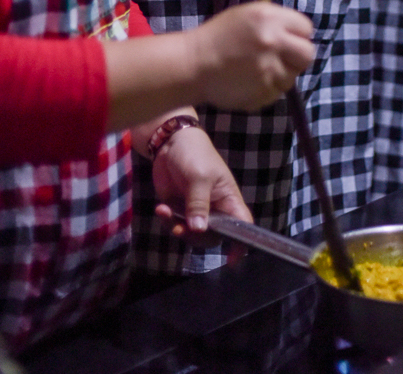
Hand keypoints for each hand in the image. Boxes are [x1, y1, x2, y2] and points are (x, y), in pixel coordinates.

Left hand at [152, 124, 252, 245]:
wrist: (169, 142)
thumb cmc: (195, 154)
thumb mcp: (199, 178)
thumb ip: (199, 204)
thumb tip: (199, 230)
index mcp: (229, 199)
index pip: (242, 224)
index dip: (240, 243)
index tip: (231, 260)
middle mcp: (215, 208)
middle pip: (212, 236)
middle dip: (196, 237)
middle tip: (181, 228)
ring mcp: (196, 209)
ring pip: (192, 234)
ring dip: (177, 229)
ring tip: (164, 212)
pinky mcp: (179, 208)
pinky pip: (175, 225)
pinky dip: (167, 221)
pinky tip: (160, 208)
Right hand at [192, 2, 315, 109]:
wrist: (193, 64)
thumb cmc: (218, 36)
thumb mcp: (248, 15)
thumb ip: (275, 22)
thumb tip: (298, 35)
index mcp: (270, 18)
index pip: (306, 28)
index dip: (298, 35)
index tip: (290, 41)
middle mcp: (273, 42)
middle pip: (308, 54)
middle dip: (297, 57)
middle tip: (283, 59)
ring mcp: (270, 69)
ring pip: (293, 76)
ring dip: (281, 75)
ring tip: (260, 71)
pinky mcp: (264, 91)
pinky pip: (277, 92)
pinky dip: (268, 89)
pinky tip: (250, 82)